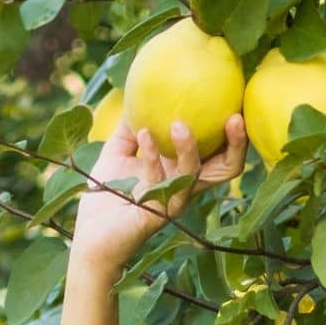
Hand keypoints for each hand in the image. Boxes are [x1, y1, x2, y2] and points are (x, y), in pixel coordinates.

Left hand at [70, 111, 248, 277]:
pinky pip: (159, 182)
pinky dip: (151, 154)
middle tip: (234, 117)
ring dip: (190, 148)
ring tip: (178, 124)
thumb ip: (131, 124)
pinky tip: (143, 133)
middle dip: (236, 145)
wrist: (89, 234)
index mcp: (182, 172)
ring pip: (194, 176)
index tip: (236, 104)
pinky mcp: (155, 214)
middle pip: (226, 170)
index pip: (220, 153)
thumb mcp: (119, 150)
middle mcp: (184, 187)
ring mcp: (172, 202)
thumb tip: (138, 91)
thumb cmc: (106, 193)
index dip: (235, 133)